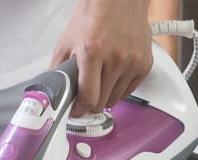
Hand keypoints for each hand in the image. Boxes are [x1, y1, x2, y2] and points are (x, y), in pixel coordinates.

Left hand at [50, 0, 152, 116]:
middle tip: (84, 95)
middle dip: (90, 103)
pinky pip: (129, 91)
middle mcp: (116, 58)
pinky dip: (118, 89)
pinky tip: (112, 76)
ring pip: (115, 99)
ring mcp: (133, 62)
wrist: (119, 0)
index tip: (75, 111)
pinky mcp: (145, 64)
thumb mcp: (66, 41)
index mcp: (92, 52)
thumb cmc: (93, 16)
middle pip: (101, 102)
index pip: (88, 97)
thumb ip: (57, 69)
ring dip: (104, 96)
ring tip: (99, 80)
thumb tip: (52, 91)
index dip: (79, 110)